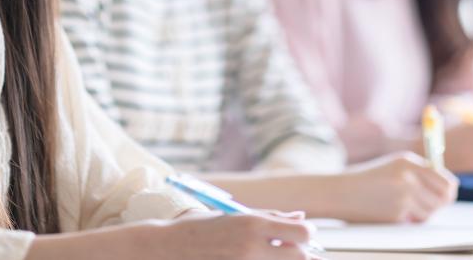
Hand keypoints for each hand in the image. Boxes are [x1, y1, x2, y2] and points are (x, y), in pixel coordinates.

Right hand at [144, 211, 315, 259]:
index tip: (298, 235)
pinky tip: (249, 259)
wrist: (166, 249)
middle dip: (297, 253)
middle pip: (299, 256)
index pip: (303, 233)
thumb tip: (301, 217)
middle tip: (285, 249)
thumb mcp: (234, 216)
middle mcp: (252, 247)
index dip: (305, 234)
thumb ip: (270, 217)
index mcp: (253, 224)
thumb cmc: (201, 229)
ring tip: (264, 254)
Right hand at [334, 151, 457, 222]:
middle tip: (430, 206)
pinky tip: (393, 212)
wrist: (340, 192)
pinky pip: (415, 220)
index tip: (447, 195)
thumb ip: (418, 173)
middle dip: (440, 204)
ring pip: (431, 211)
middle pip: (444, 196)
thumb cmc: (367, 180)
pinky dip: (409, 220)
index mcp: (408, 161)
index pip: (444, 179)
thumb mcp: (393, 167)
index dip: (449, 190)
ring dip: (423, 213)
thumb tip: (448, 187)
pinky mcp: (397, 212)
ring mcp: (403, 195)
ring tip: (405, 208)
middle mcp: (408, 176)